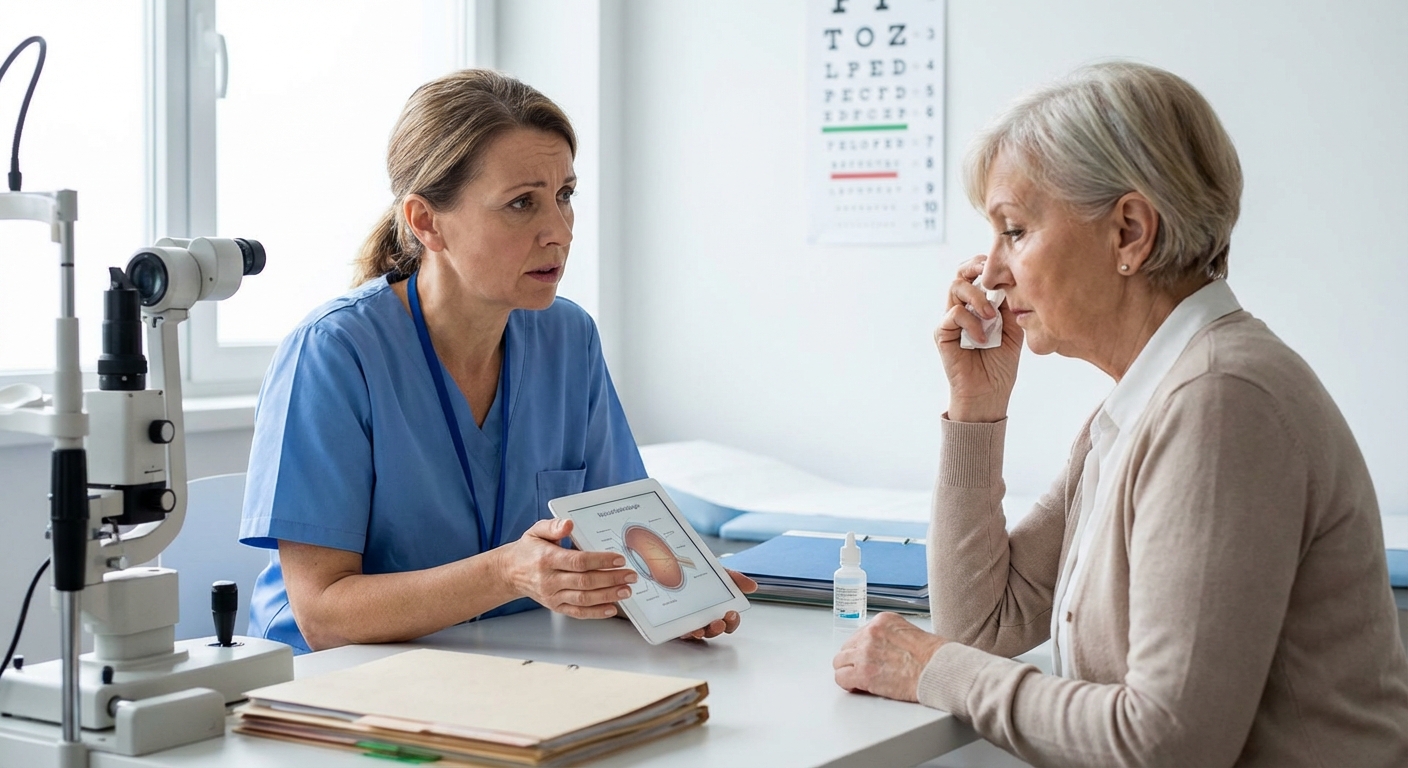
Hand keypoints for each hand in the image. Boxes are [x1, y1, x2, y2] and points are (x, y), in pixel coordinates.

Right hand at [496, 518, 636, 618]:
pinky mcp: (556, 606)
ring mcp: (552, 596)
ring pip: (584, 598)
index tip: (618, 559)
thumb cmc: (528, 550)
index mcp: (546, 559)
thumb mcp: (536, 531)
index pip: (578, 561)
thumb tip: (569, 524)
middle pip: (585, 581)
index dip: (600, 561)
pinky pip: (578, 612)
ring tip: (626, 590)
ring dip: (608, 596)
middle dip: (611, 579)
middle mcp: (549, 580)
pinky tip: (611, 608)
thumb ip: (554, 526)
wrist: (510, 572)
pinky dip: (596, 612)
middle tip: (630, 575)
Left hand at [678, 569, 757, 640]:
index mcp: (716, 609)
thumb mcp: (718, 573)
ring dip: (701, 633)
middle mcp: (704, 618)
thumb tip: (753, 586)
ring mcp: (688, 622)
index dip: (732, 621)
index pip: (728, 621)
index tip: (732, 614)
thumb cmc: (699, 574)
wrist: (674, 566)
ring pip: (697, 633)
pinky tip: (685, 628)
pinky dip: (683, 631)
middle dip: (718, 629)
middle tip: (719, 623)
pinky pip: (679, 631)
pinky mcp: (673, 623)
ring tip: (700, 630)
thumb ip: (734, 578)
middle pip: (714, 630)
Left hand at [832, 612, 946, 701]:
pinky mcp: (863, 673)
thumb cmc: (934, 656)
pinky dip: (847, 684)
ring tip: (859, 680)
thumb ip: (891, 638)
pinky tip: (857, 687)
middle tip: (862, 670)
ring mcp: (865, 652)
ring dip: (848, 671)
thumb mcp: (912, 632)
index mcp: (883, 621)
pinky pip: (841, 678)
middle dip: (854, 659)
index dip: (863, 649)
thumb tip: (884, 650)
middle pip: (847, 647)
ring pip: (840, 662)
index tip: (868, 657)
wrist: (939, 670)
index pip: (860, 634)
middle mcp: (871, 633)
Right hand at [934, 255, 1022, 422]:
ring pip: (955, 288)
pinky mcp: (943, 333)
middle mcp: (963, 309)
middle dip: (975, 267)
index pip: (976, 275)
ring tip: (991, 316)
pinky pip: (954, 314)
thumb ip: (1010, 307)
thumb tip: (1011, 281)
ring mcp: (951, 321)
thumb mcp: (1014, 331)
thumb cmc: (1001, 364)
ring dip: (976, 296)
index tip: (1000, 263)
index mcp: (979, 305)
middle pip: (960, 274)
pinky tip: (983, 338)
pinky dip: (971, 322)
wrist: (989, 393)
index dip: (984, 264)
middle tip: (989, 271)